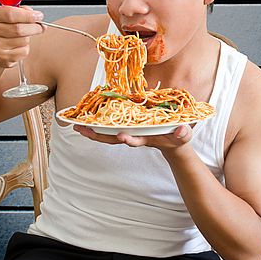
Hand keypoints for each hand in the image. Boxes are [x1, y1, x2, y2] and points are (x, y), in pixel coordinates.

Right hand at [0, 5, 44, 68]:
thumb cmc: (5, 32)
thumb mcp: (10, 17)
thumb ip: (23, 12)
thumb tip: (35, 15)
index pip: (10, 13)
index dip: (28, 15)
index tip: (38, 16)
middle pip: (19, 28)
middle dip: (34, 27)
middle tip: (40, 27)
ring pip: (23, 40)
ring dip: (28, 39)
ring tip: (23, 38)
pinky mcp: (3, 57)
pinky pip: (23, 52)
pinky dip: (25, 49)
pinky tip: (18, 47)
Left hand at [73, 123, 192, 152]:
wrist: (172, 141)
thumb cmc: (178, 138)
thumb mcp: (183, 136)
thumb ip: (182, 133)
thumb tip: (181, 130)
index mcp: (147, 138)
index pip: (136, 140)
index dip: (129, 140)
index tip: (122, 137)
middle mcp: (134, 136)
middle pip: (114, 138)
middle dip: (98, 135)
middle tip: (82, 130)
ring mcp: (130, 131)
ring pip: (109, 133)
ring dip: (93, 130)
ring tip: (77, 126)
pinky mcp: (128, 126)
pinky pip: (111, 125)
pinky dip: (99, 123)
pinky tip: (88, 118)